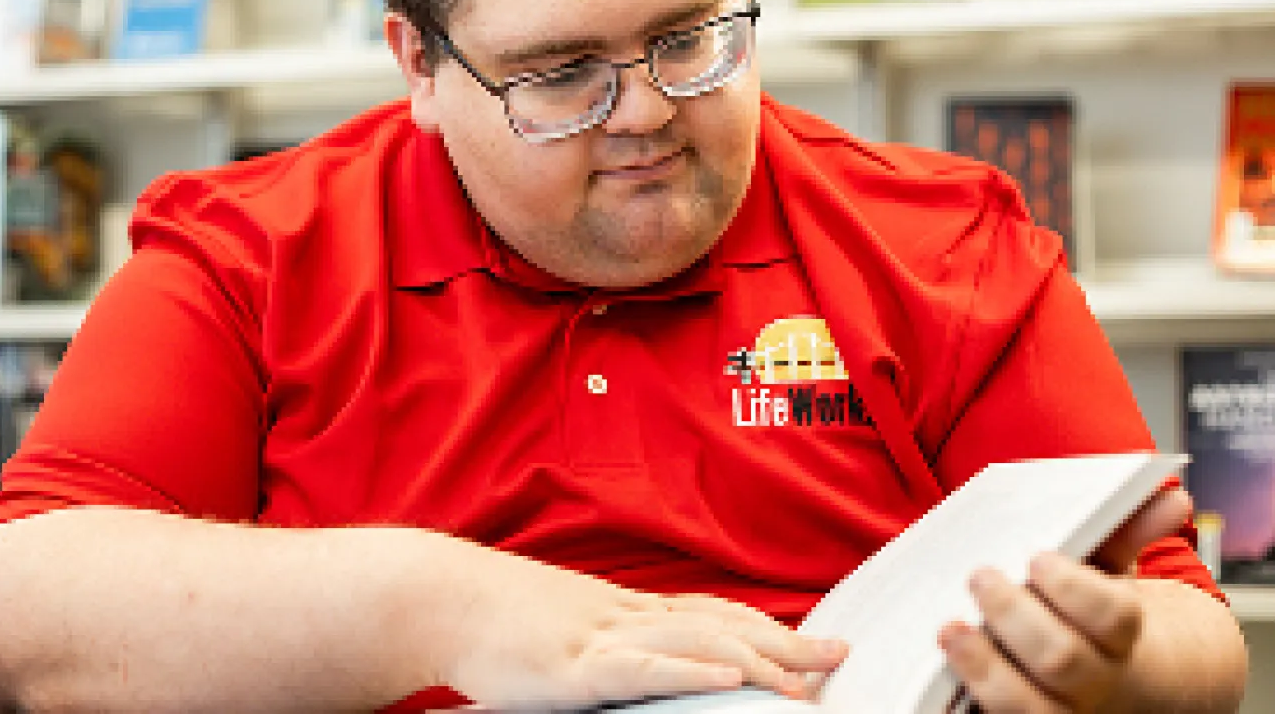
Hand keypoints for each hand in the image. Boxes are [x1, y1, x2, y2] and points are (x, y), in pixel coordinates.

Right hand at [436, 543, 847, 710]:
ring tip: (805, 677)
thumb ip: (592, 645)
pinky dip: (693, 669)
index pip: (707, 613)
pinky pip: (645, 667)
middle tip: (839, 653)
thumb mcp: (552, 628)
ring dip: (759, 658)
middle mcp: (622, 616)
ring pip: (696, 642)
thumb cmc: (484, 618)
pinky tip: (731, 675)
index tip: (806, 639)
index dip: (762, 626)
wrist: (435, 597)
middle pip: (720, 623)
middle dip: (784, 641)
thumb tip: (616, 665)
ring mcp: (601, 638)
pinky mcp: (576, 666)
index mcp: (618, 610)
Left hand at [937, 487, 1192, 712]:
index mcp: (1121, 637)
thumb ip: (1128, 529)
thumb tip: (1173, 496)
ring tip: (950, 628)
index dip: (1074, 588)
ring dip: (985, 667)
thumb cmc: (1087, 614)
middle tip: (980, 577)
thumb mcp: (1108, 571)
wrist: (1102, 684)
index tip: (1037, 558)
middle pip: (1064, 659)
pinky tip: (943, 667)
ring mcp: (1058, 711)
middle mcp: (1094, 682)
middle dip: (1017, 616)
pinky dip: (967, 697)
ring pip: (1028, 707)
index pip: (1114, 616)